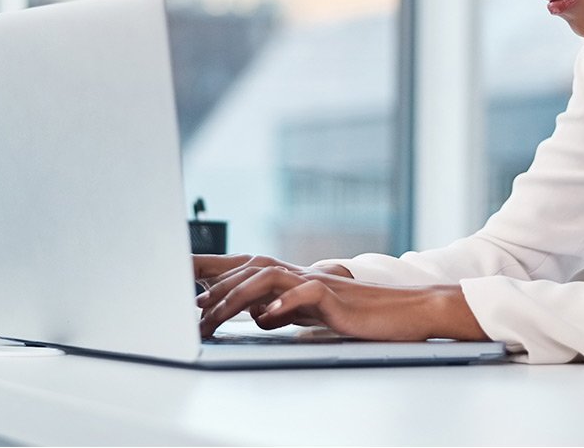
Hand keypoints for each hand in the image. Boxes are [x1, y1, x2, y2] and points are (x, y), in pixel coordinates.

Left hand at [194, 254, 350, 328]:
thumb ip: (284, 309)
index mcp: (291, 279)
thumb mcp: (310, 313)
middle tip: (195, 308)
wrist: (398, 310)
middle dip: (218, 285)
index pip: (247, 267)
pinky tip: (268, 315)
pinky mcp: (334, 298)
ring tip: (218, 314)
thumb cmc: (354, 312)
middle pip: (252, 267)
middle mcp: (299, 275)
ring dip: (240, 294)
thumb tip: (259, 315)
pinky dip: (285, 302)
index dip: (216, 271)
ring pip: (271, 275)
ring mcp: (316, 283)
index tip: (185, 282)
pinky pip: (307, 293)